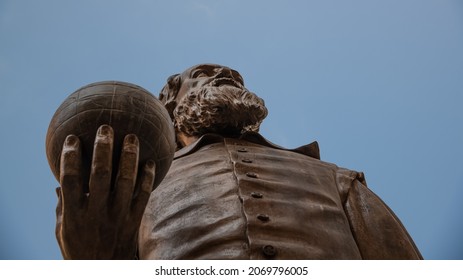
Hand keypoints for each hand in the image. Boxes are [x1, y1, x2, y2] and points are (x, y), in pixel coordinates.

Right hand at [55, 125, 154, 258]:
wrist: (105, 271)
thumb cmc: (80, 249)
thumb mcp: (62, 232)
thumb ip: (62, 207)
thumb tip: (59, 184)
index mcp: (75, 214)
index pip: (70, 180)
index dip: (70, 157)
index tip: (73, 138)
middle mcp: (96, 212)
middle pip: (99, 175)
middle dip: (103, 149)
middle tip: (106, 127)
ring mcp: (118, 216)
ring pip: (125, 181)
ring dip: (129, 157)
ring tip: (132, 136)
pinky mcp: (135, 220)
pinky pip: (143, 195)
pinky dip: (147, 177)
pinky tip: (150, 162)